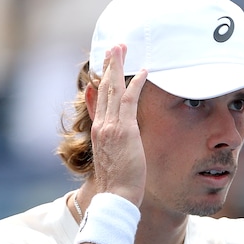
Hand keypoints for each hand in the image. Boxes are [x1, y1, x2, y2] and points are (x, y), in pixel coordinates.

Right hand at [86, 44, 147, 205]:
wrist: (115, 197)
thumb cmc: (118, 184)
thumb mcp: (111, 159)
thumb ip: (110, 143)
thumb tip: (113, 135)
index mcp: (99, 132)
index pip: (99, 99)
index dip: (102, 80)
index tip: (105, 65)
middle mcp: (102, 126)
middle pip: (104, 88)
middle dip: (109, 65)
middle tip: (115, 46)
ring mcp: (111, 127)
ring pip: (113, 89)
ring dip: (118, 66)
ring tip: (122, 47)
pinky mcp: (124, 130)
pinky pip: (130, 100)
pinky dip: (136, 83)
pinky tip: (144, 71)